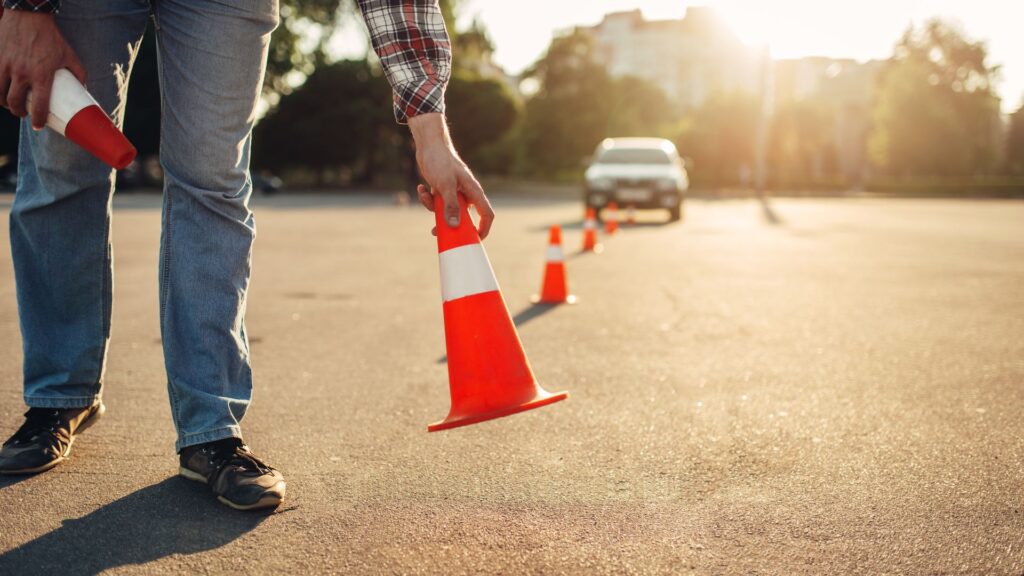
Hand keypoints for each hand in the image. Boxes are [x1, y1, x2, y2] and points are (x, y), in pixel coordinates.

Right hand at [0, 11, 86, 129]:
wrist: (28, 17)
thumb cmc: (51, 37)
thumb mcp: (69, 56)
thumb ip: (78, 73)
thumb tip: (83, 89)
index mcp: (42, 75)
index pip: (39, 106)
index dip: (38, 120)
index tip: (38, 126)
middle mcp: (22, 72)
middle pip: (15, 103)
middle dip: (19, 113)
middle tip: (24, 114)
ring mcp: (6, 65)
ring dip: (5, 103)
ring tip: (11, 104)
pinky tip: (1, 91)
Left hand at [408, 112, 494, 238]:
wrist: (429, 145)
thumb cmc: (441, 161)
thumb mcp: (445, 185)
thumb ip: (450, 206)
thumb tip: (454, 226)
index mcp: (474, 191)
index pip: (487, 214)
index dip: (483, 228)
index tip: (475, 240)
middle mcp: (466, 194)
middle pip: (463, 217)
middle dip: (449, 224)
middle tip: (436, 231)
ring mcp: (454, 193)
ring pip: (447, 211)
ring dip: (434, 208)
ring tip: (425, 194)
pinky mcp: (442, 190)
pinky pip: (437, 203)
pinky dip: (427, 198)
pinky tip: (421, 187)